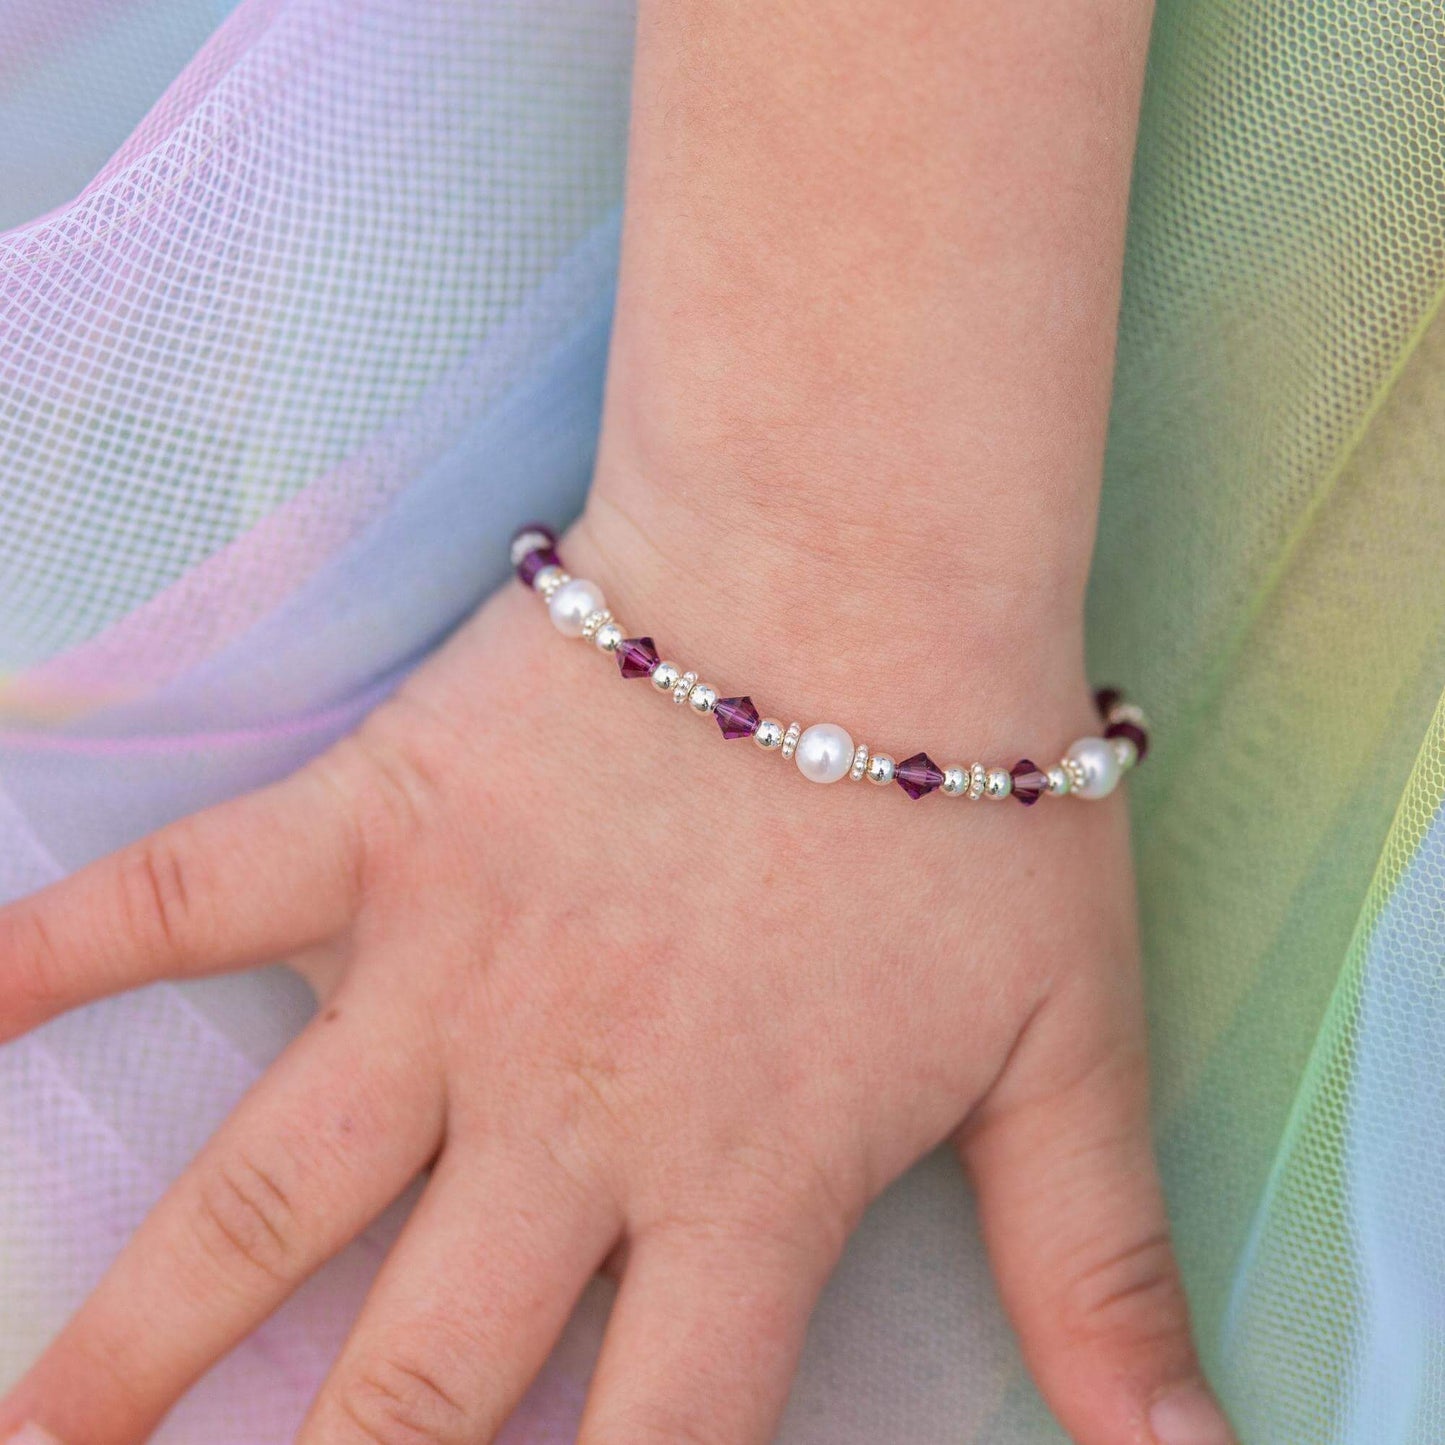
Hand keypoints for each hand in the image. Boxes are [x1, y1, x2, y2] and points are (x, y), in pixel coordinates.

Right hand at [0, 503, 1231, 1444]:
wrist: (858, 576)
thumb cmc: (970, 802)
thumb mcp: (1069, 1054)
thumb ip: (1105, 1276)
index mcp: (740, 1185)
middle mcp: (568, 1116)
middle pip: (415, 1385)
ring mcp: (447, 973)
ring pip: (266, 1202)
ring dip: (135, 1340)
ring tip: (33, 1434)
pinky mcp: (378, 827)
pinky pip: (188, 897)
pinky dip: (59, 949)